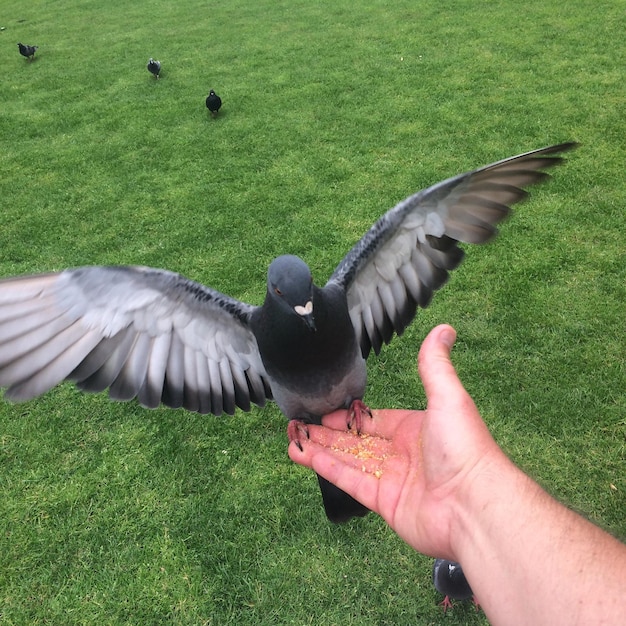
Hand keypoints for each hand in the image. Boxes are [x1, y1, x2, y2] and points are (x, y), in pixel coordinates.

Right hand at [289, 324, 503, 558]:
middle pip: (357, 441)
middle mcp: (403, 454)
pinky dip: (326, 468)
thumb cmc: (465, 447)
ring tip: (293, 441)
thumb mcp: (448, 397)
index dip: (349, 416)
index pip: (375, 420)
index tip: (325, 411)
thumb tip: (443, 329)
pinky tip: (304, 457)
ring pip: (349, 460)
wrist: (474, 504)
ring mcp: (393, 479)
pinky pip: (350, 481)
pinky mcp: (384, 503)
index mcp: (416, 429)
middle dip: (328, 434)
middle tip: (301, 426)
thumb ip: (434, 365)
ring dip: (321, 450)